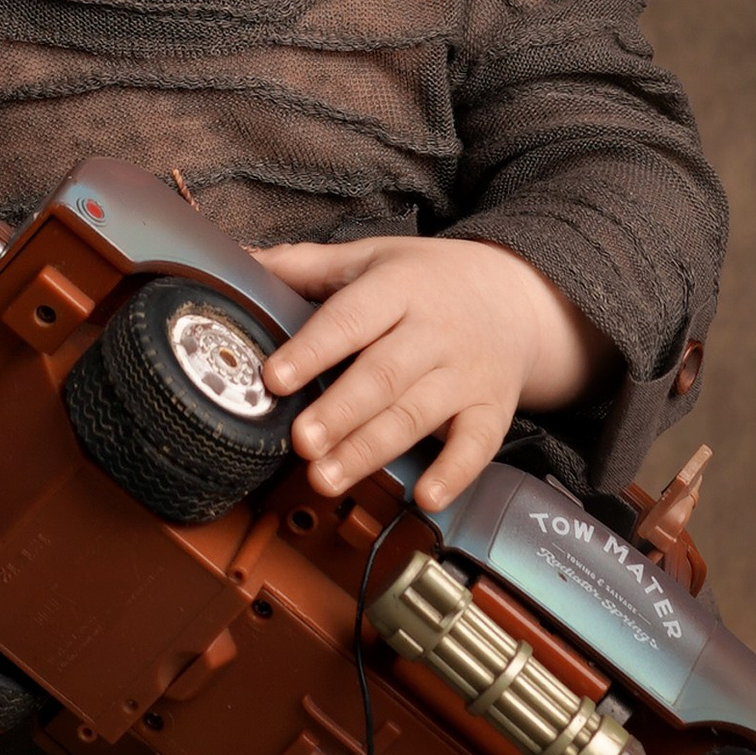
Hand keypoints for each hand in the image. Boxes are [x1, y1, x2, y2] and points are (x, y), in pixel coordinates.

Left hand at [250, 236, 611, 513]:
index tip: (275, 378)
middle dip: (339, 412)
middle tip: (299, 442)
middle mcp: (435, 330)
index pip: (352, 318)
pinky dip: (454, 473)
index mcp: (399, 288)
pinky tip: (424, 497)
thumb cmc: (429, 279)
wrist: (517, 296)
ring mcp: (466, 373)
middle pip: (383, 375)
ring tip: (325, 476)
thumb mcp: (371, 257)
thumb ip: (305, 264)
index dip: (312, 349)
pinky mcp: (492, 409)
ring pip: (416, 415)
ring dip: (370, 450)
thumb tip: (238, 259)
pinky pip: (477, 445)